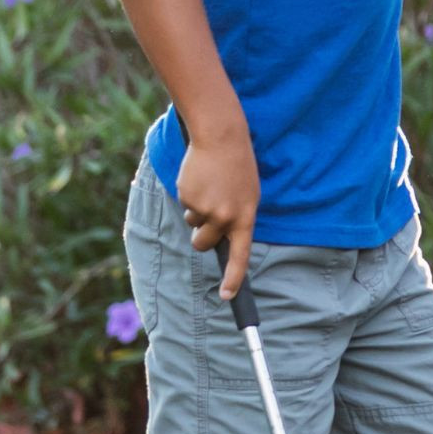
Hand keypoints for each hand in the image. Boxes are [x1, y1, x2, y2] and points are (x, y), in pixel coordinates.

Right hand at [176, 127, 259, 299]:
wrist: (222, 137)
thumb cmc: (237, 167)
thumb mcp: (247, 195)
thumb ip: (236, 219)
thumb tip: (220, 240)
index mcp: (245, 217)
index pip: (240, 256)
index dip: (233, 278)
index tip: (226, 296)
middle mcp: (225, 217)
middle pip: (203, 245)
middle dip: (200, 236)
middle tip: (208, 213)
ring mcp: (205, 208)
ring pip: (192, 225)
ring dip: (195, 212)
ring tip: (208, 187)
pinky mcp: (188, 197)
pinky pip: (184, 206)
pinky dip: (189, 195)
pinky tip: (200, 178)